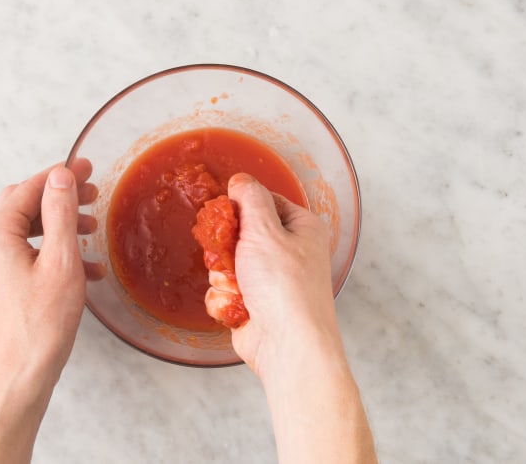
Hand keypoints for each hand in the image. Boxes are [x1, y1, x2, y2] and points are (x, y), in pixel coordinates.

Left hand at [0, 159, 101, 392]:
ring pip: (30, 229)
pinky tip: (87, 266)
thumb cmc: (42, 322)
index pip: (29, 189)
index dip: (60, 175)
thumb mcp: (60, 260)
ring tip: (92, 227)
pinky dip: (57, 250)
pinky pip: (31, 253)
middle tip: (92, 192)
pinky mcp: (5, 281)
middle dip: (60, 197)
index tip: (87, 167)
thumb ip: (60, 213)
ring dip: (62, 224)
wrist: (23, 371)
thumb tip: (61, 176)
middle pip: (25, 204)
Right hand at [226, 173, 338, 377]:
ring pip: (227, 263)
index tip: (228, 215)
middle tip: (232, 256)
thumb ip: (250, 199)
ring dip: (224, 276)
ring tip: (239, 287)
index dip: (241, 207)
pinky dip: (225, 299)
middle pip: (239, 233)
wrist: (288, 344)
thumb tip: (241, 180)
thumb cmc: (285, 287)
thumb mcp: (264, 230)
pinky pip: (225, 290)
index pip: (264, 201)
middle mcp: (289, 252)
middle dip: (227, 248)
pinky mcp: (254, 304)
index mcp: (301, 228)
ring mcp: (271, 280)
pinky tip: (238, 307)